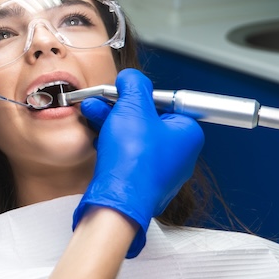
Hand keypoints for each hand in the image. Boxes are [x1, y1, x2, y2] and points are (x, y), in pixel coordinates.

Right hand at [74, 68, 203, 257]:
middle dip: (119, 107)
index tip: (124, 91)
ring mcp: (160, 170)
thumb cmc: (133, 160)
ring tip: (91, 112)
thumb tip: (132, 78)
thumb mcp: (133, 108)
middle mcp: (179, 154)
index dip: (140, 95)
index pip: (166, 103)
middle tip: (103, 99)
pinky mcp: (141, 181)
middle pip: (147, 119)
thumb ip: (134, 86)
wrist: (118, 200)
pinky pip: (127, 155)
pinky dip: (111, 143)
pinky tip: (96, 136)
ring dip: (110, 122)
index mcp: (187, 134)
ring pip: (134, 137)